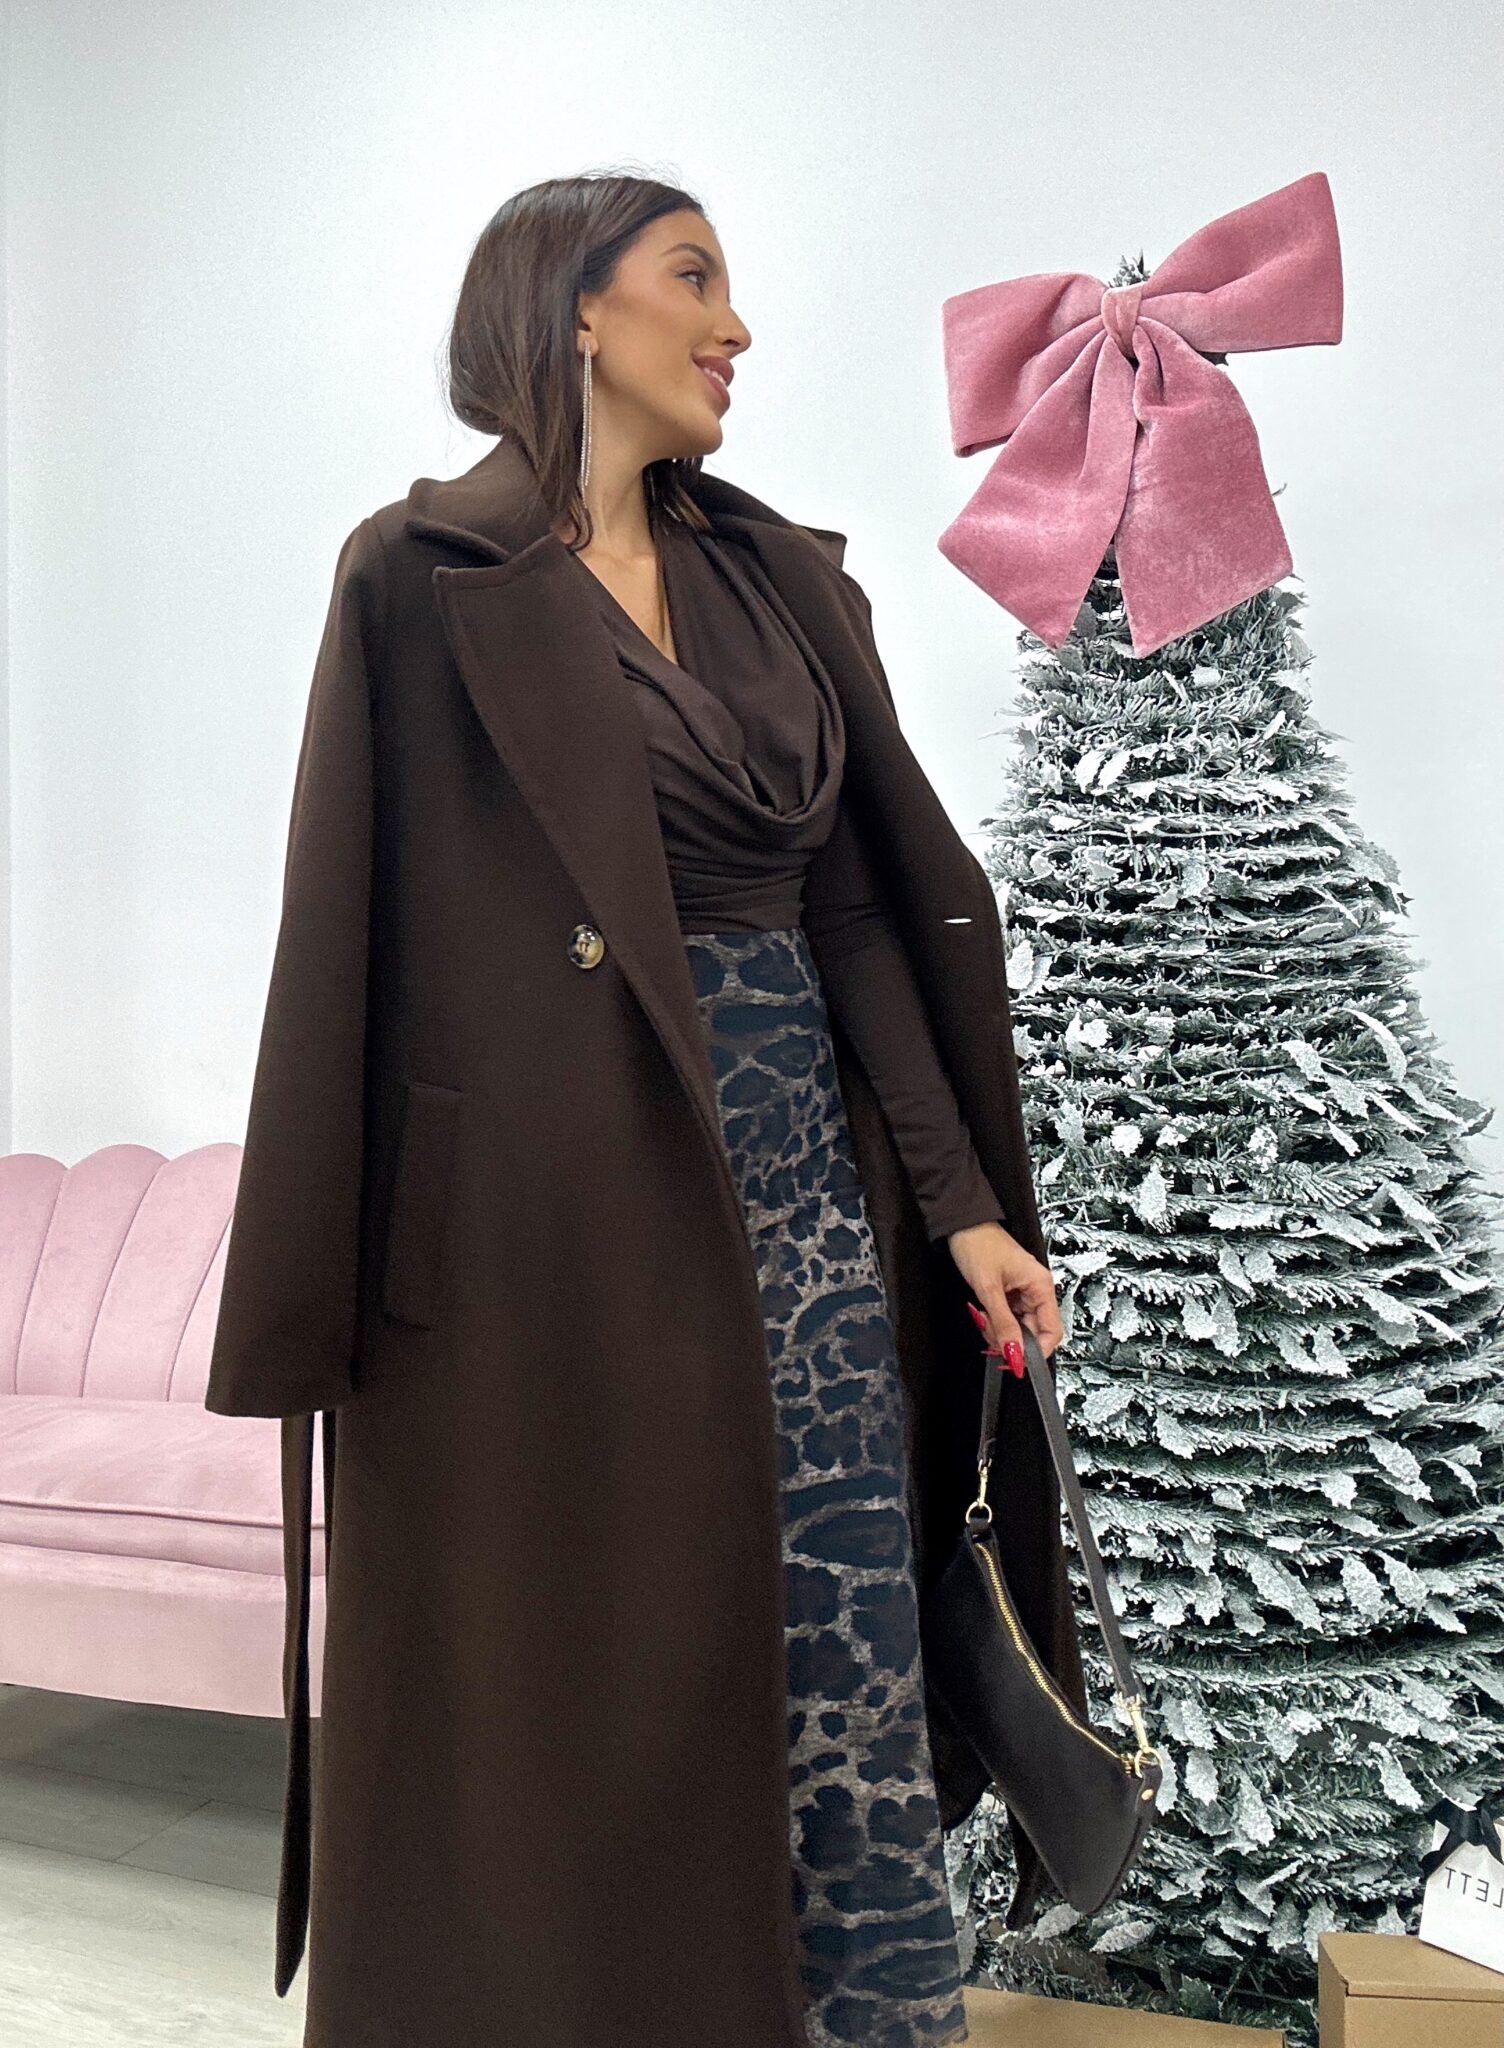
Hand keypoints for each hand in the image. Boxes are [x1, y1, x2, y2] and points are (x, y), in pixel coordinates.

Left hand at [945, 1220, 1061, 1369]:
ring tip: (982, 1315)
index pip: (1051, 1332)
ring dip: (998, 1330)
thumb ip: (1003, 1324)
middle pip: (1033, 1332)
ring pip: (1018, 1327)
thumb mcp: (989, 1289)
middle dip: (1010, 1339)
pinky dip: (994, 1321)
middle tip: (988, 1333)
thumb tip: (1016, 1354)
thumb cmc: (978, 1244)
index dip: (1035, 1352)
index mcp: (1041, 1286)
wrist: (961, 1224)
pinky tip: (982, 1312)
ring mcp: (1023, 1292)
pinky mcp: (1010, 1292)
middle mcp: (1036, 1290)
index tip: (1015, 1362)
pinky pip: (1008, 1318)